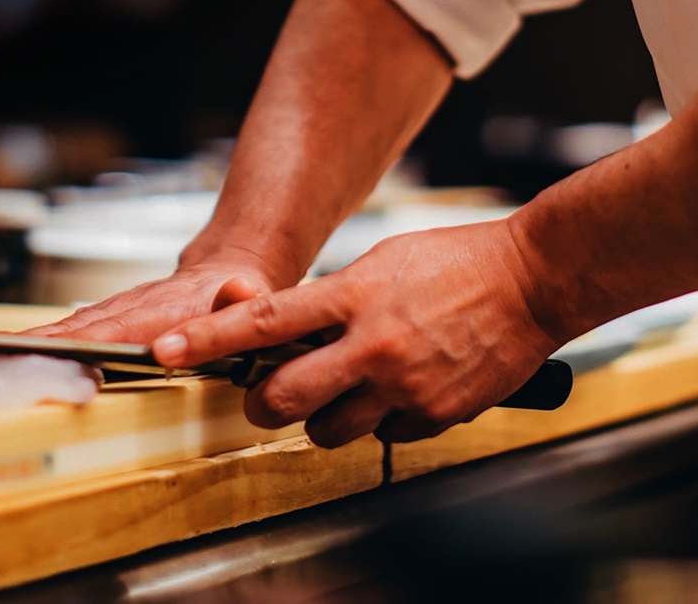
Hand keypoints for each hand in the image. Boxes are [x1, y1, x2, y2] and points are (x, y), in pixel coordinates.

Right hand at [23, 251, 283, 342]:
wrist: (234, 271)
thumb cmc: (241, 298)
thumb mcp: (251, 301)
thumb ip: (244, 300)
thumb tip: (240, 290)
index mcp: (159, 310)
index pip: (110, 329)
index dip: (77, 343)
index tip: (40, 354)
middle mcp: (128, 309)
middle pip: (72, 330)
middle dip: (31, 345)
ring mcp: (114, 313)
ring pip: (64, 330)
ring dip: (25, 345)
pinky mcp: (107, 321)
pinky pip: (68, 334)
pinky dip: (36, 344)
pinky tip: (8, 355)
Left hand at [150, 220, 564, 448]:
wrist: (534, 281)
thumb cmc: (457, 261)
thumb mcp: (383, 260)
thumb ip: (333, 296)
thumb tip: (283, 325)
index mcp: (354, 294)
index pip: (262, 321)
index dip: (205, 339)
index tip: (162, 351)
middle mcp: (373, 343)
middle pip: (283, 396)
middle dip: (263, 402)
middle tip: (265, 396)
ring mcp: (404, 384)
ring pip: (327, 430)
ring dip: (323, 417)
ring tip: (347, 389)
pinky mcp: (434, 415)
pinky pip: (383, 436)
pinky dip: (380, 421)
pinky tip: (401, 390)